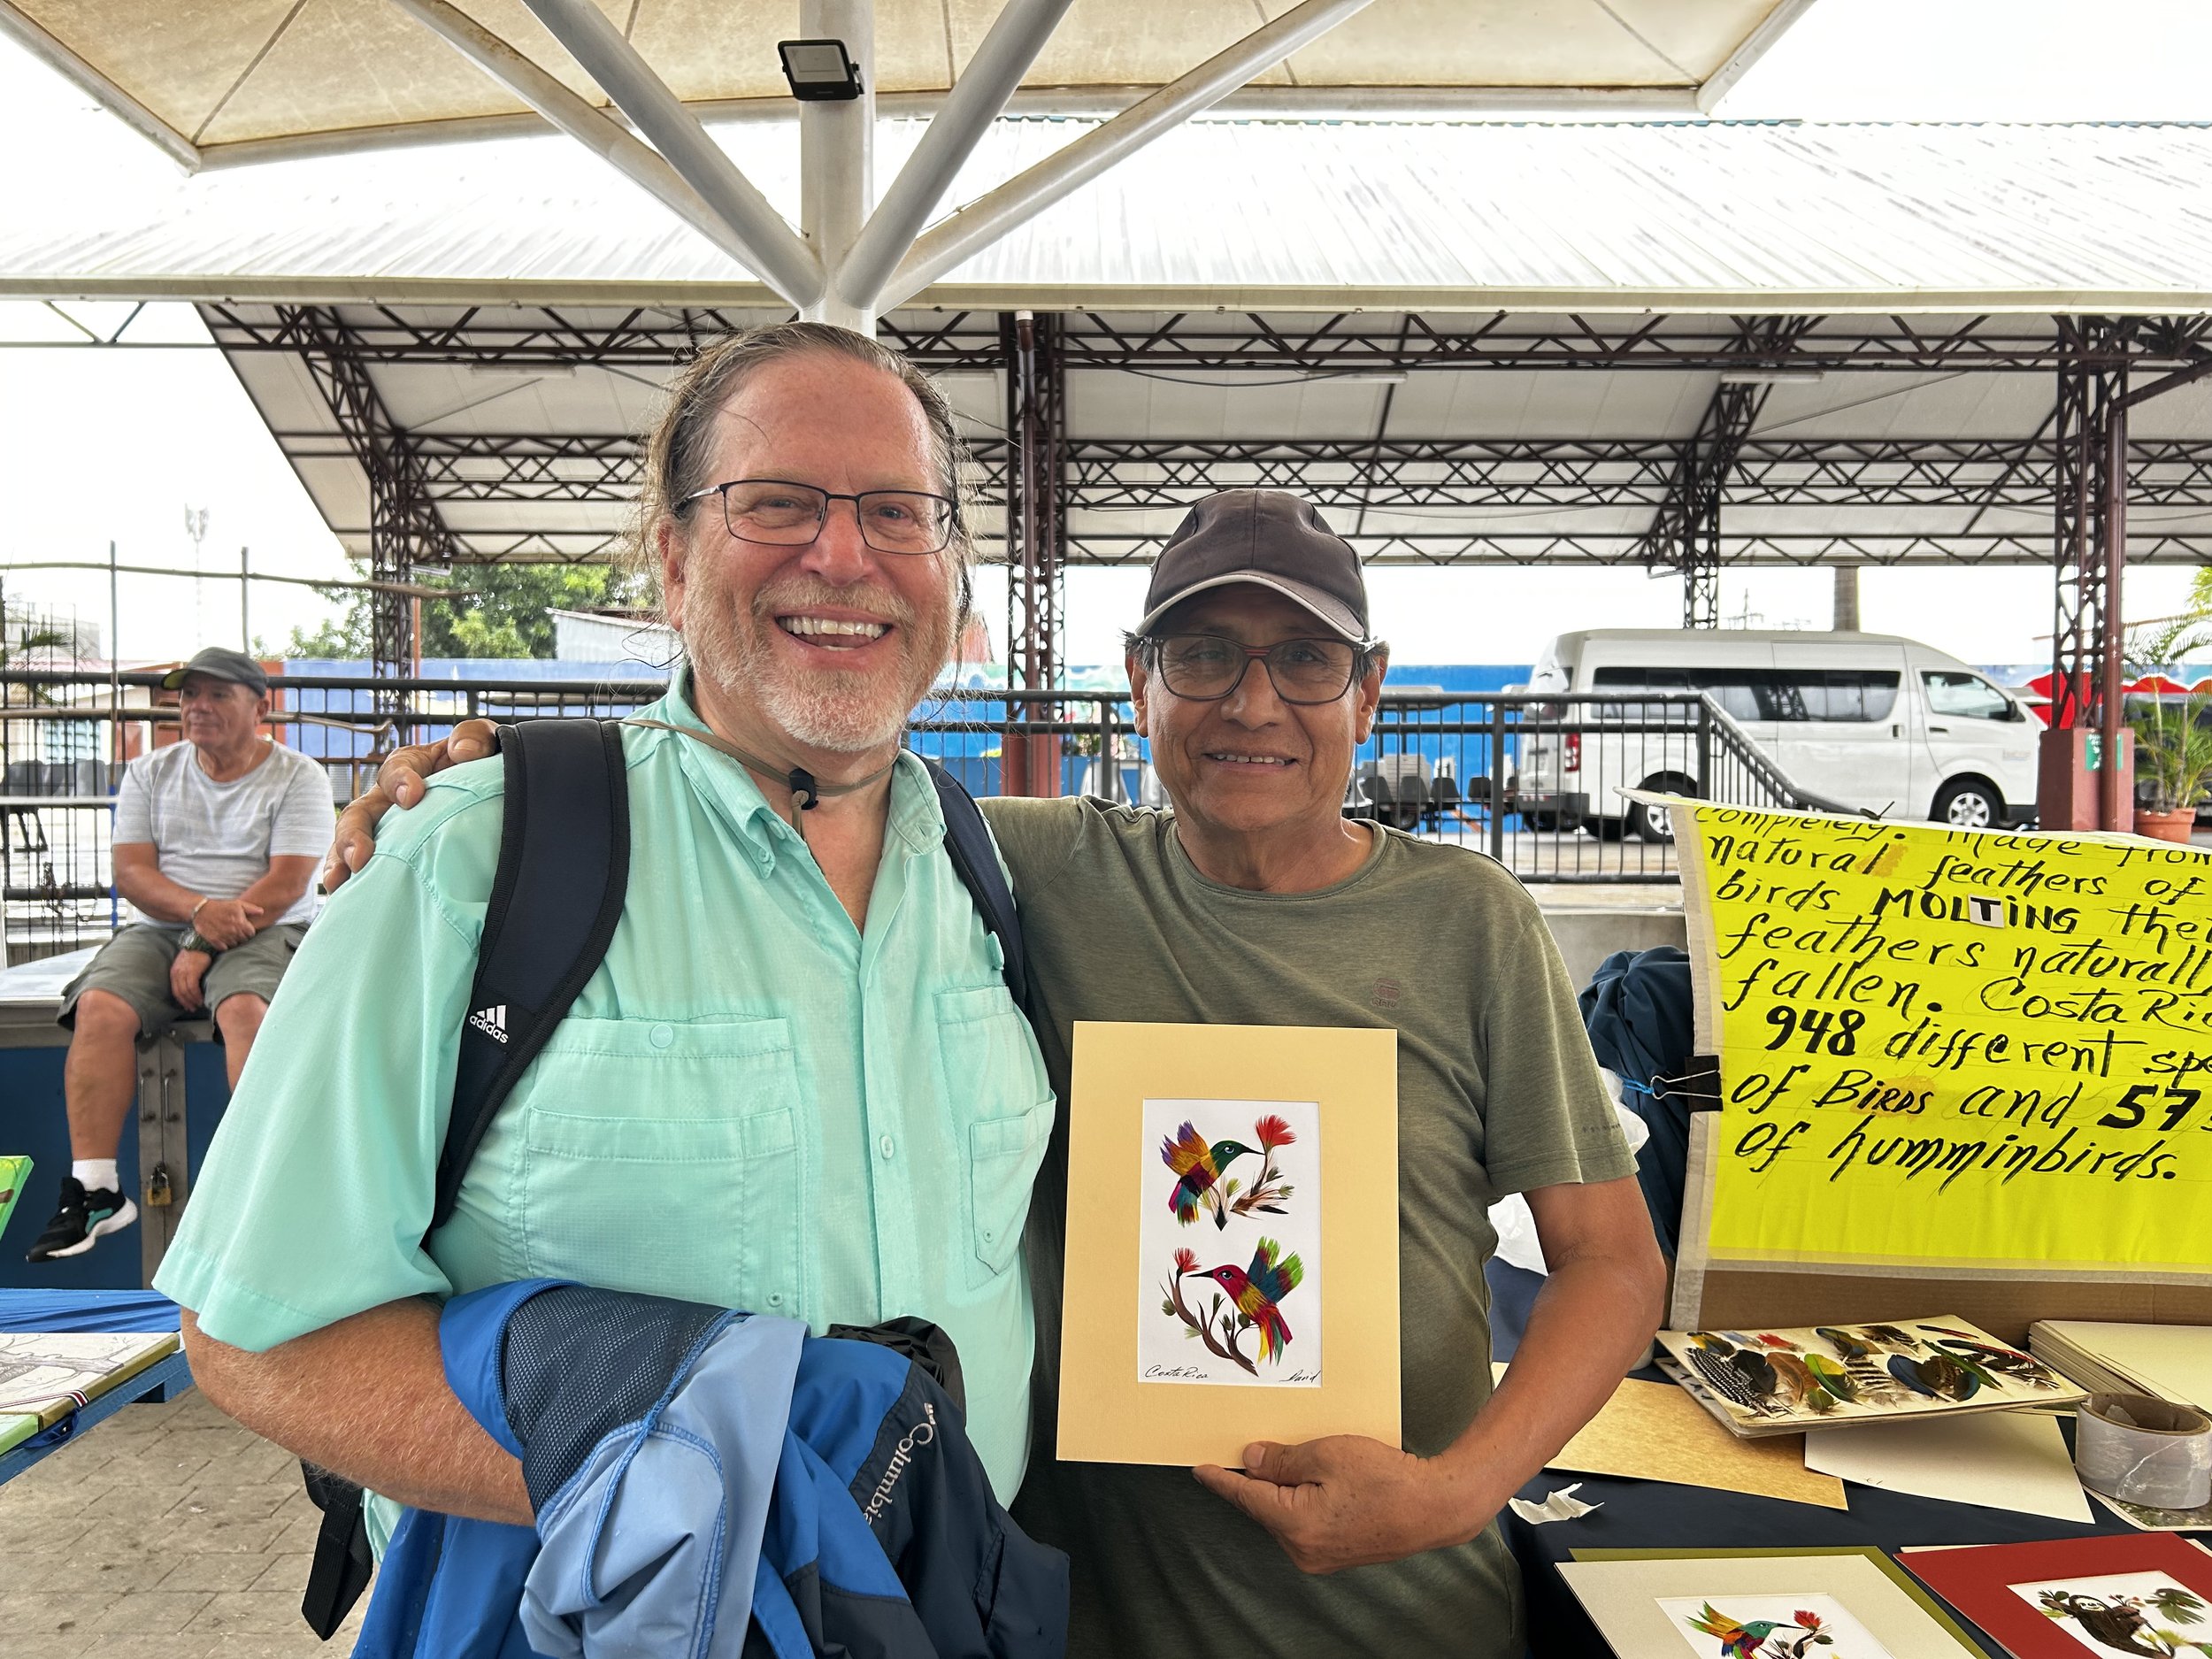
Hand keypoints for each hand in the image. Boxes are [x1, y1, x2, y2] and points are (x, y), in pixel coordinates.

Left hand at [169, 948, 211, 1012]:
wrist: (201, 943)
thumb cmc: (196, 953)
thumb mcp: (186, 963)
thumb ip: (185, 973)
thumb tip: (190, 984)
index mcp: (174, 972)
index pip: (175, 990)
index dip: (181, 1000)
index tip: (186, 1005)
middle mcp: (177, 973)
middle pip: (179, 993)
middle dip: (186, 1002)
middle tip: (192, 1008)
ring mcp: (184, 973)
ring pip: (186, 992)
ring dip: (192, 1000)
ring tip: (198, 1004)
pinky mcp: (192, 972)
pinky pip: (193, 988)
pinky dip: (196, 995)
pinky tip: (201, 998)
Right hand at [193, 898, 262, 948]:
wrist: (201, 910)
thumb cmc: (221, 906)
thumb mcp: (237, 904)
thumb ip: (251, 909)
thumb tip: (262, 912)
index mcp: (240, 923)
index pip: (251, 934)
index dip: (248, 931)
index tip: (244, 928)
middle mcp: (233, 931)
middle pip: (244, 940)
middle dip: (242, 936)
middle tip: (236, 931)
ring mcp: (224, 937)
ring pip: (235, 944)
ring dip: (233, 940)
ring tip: (229, 934)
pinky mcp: (214, 941)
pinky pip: (224, 948)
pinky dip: (224, 945)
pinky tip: (222, 938)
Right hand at [324, 720, 500, 889]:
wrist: (498, 798)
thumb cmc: (486, 766)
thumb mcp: (487, 745)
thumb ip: (476, 737)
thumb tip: (463, 752)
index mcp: (411, 767)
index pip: (396, 769)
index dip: (401, 781)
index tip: (413, 797)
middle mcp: (389, 799)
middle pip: (360, 812)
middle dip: (355, 833)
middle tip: (361, 855)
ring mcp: (386, 830)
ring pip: (351, 843)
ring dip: (342, 861)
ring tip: (340, 881)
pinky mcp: (392, 856)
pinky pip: (365, 869)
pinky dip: (351, 882)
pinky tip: (347, 897)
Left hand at [1193, 1436, 1495, 1574]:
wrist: (1435, 1507)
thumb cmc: (1387, 1479)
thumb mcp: (1327, 1455)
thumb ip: (1283, 1460)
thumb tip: (1251, 1461)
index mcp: (1295, 1526)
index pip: (1246, 1498)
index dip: (1221, 1480)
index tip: (1200, 1469)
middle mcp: (1303, 1550)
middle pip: (1264, 1507)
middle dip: (1256, 1480)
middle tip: (1248, 1448)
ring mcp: (1321, 1556)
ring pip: (1284, 1515)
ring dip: (1281, 1490)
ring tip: (1287, 1459)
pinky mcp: (1337, 1553)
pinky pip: (1304, 1523)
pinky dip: (1299, 1501)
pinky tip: (1309, 1481)